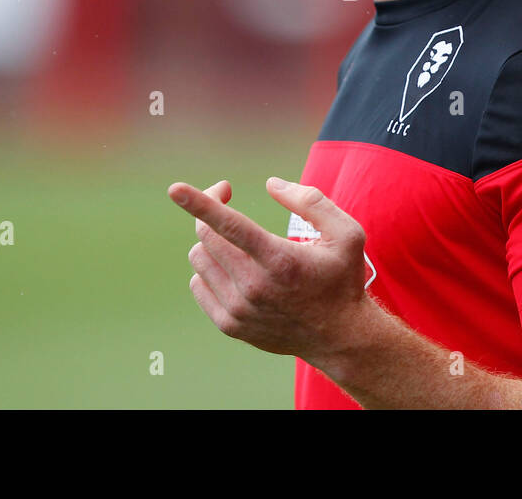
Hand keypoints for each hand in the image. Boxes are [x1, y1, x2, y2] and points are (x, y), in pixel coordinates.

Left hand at [167, 177, 371, 361]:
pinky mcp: (230, 325)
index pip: (230, 226)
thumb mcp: (346, 233)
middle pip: (207, 236)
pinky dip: (209, 269)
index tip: (175, 189)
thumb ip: (311, 201)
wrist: (340, 337)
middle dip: (212, 210)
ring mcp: (239, 309)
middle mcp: (255, 286)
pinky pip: (198, 284)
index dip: (201, 203)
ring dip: (211, 241)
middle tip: (227, 198)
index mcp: (280, 260)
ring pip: (199, 258)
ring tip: (237, 241)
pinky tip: (234, 268)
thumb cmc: (342, 279)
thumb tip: (270, 184)